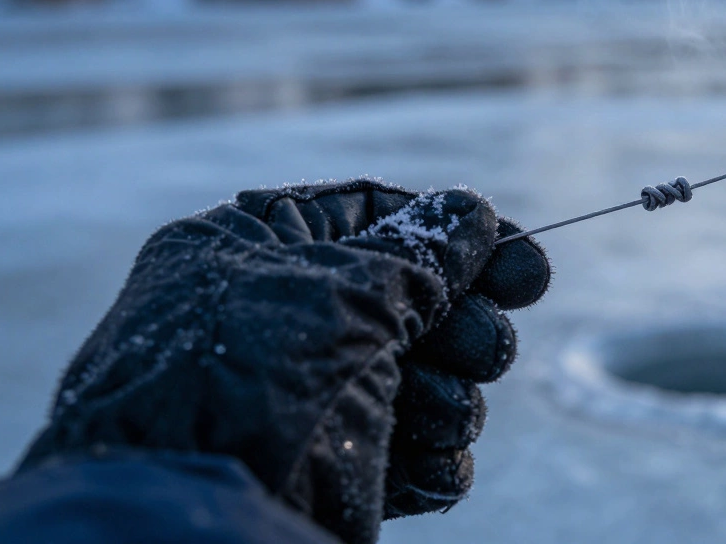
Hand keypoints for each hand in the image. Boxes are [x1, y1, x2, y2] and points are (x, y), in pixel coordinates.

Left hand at [18, 179, 549, 543]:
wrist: (197, 523)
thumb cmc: (253, 386)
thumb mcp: (345, 295)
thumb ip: (422, 250)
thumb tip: (470, 213)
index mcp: (255, 248)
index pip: (374, 214)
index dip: (456, 234)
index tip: (528, 266)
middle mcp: (282, 317)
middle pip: (413, 298)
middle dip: (463, 327)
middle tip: (484, 351)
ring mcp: (309, 396)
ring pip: (426, 376)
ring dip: (448, 397)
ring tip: (428, 414)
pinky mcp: (334, 468)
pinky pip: (417, 448)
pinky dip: (433, 459)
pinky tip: (422, 464)